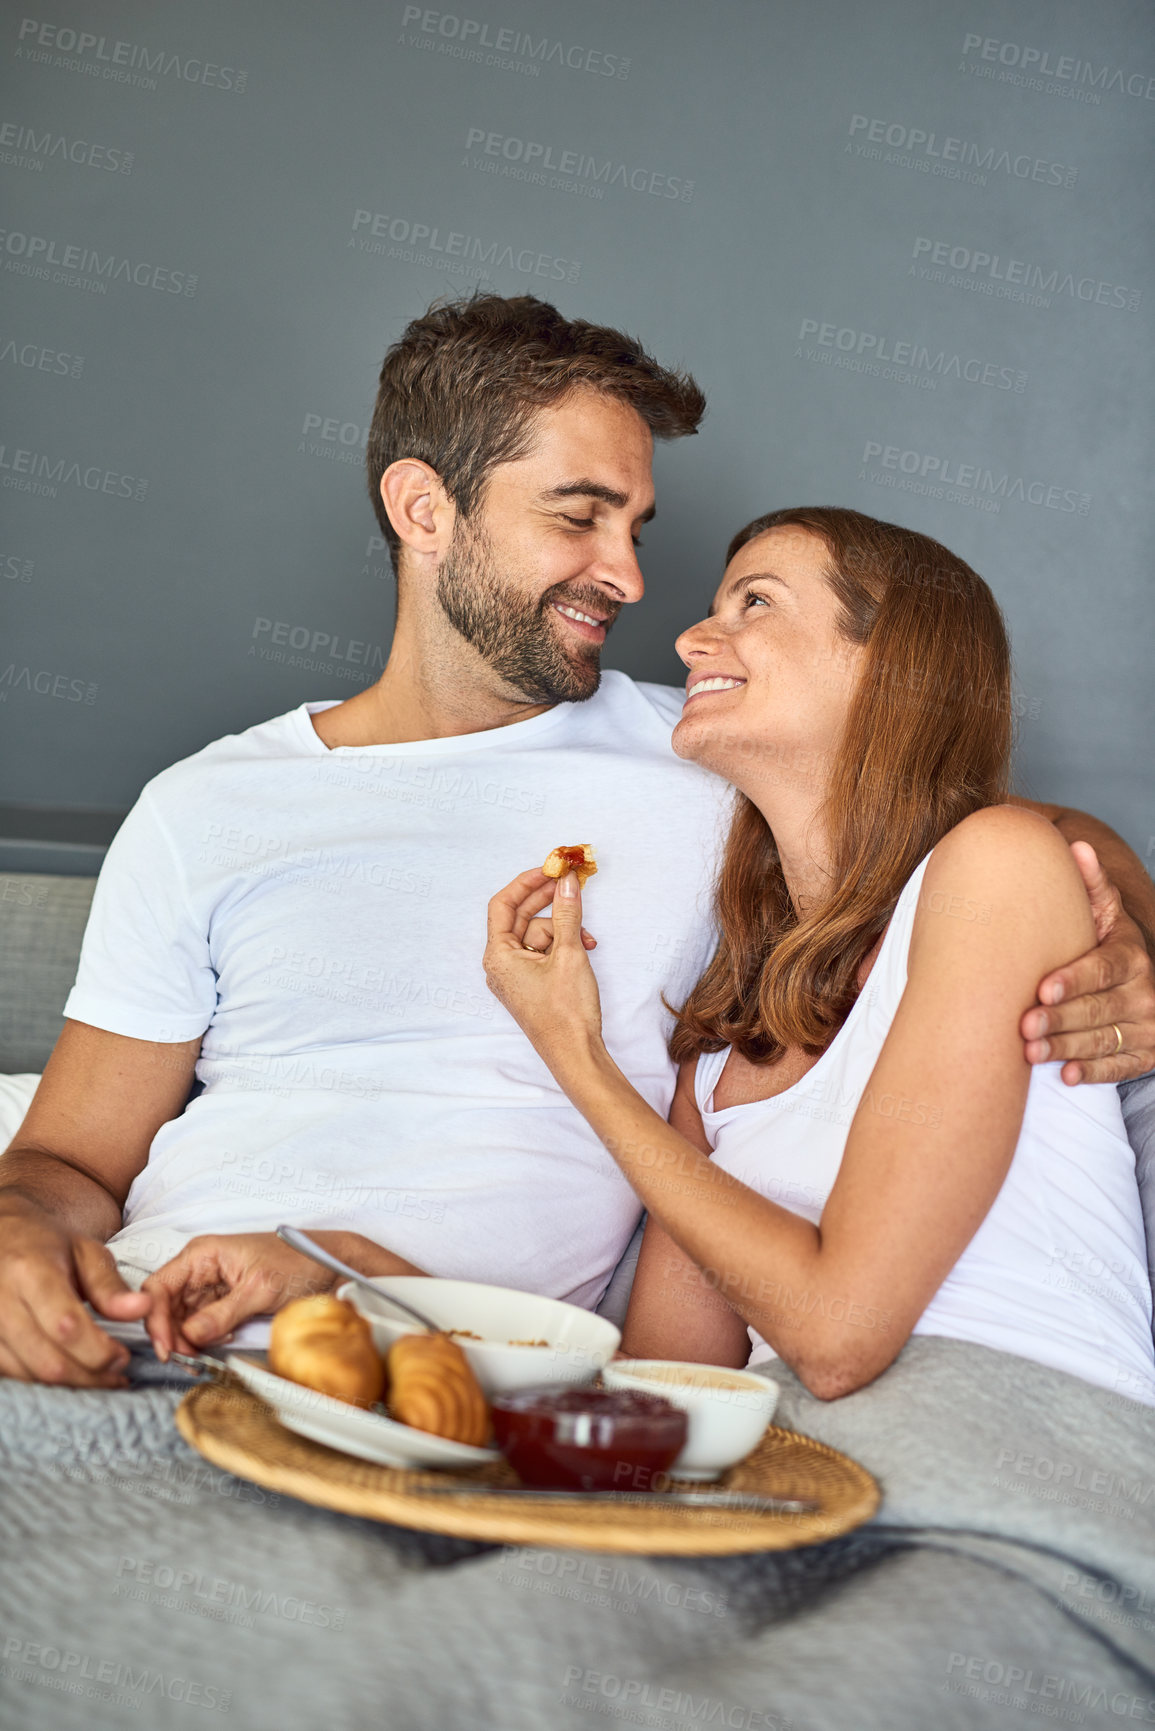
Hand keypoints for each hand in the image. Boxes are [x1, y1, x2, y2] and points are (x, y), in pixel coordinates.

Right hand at [0, 1201, 150, 1385]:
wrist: (2, 1234)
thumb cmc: (47, 1243)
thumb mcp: (86, 1252)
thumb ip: (111, 1286)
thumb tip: (143, 1310)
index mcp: (30, 1272)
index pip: (66, 1327)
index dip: (99, 1351)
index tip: (124, 1356)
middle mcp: (0, 1301)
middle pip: (48, 1361)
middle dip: (90, 1375)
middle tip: (117, 1371)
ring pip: (30, 1375)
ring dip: (71, 1384)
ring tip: (99, 1375)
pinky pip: (14, 1376)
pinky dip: (46, 1382)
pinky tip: (71, 1372)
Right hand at [142, 1232, 339, 1356]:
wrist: (329, 1264)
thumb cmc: (298, 1262)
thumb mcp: (260, 1289)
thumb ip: (222, 1314)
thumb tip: (189, 1337)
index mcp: (202, 1254)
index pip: (158, 1288)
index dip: (154, 1320)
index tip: (166, 1348)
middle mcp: (200, 1268)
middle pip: (166, 1307)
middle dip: (173, 1336)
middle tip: (188, 1360)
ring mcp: (210, 1285)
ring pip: (181, 1319)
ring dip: (189, 1340)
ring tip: (206, 1353)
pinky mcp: (223, 1301)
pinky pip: (201, 1324)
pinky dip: (205, 1338)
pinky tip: (222, 1341)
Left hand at [484, 868, 603, 1066]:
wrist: (575, 1053)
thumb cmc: (566, 1011)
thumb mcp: (569, 954)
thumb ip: (568, 913)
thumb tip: (566, 882)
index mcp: (498, 954)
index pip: (503, 904)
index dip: (526, 883)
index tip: (549, 869)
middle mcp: (501, 963)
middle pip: (521, 917)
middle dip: (549, 902)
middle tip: (570, 882)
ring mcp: (515, 975)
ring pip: (538, 935)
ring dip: (564, 931)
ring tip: (587, 941)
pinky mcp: (530, 983)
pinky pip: (543, 952)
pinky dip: (562, 947)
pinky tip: (583, 949)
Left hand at [1021, 842, 1154, 1083]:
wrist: (1140, 981)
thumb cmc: (1106, 945)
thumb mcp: (1105, 914)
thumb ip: (1090, 885)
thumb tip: (1076, 846)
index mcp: (1131, 955)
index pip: (1103, 969)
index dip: (1074, 980)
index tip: (1042, 989)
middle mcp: (1145, 991)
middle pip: (1099, 1009)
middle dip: (1060, 1019)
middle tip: (1024, 1026)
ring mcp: (1148, 1026)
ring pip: (1104, 1040)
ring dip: (1066, 1048)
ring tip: (1030, 1052)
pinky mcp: (1146, 1055)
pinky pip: (1119, 1068)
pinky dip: (1093, 1072)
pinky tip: (1065, 1074)